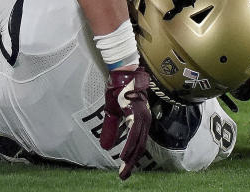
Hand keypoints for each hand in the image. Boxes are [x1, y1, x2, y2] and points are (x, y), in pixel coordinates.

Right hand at [100, 64, 151, 179]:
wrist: (122, 74)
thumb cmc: (119, 90)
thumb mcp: (112, 112)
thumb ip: (111, 129)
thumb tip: (106, 146)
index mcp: (139, 121)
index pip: (137, 145)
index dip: (131, 159)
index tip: (124, 171)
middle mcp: (144, 121)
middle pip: (139, 147)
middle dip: (131, 163)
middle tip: (123, 176)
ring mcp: (142, 117)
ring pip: (137, 143)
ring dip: (130, 158)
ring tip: (123, 170)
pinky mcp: (136, 113)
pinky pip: (133, 134)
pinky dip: (129, 146)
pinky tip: (124, 156)